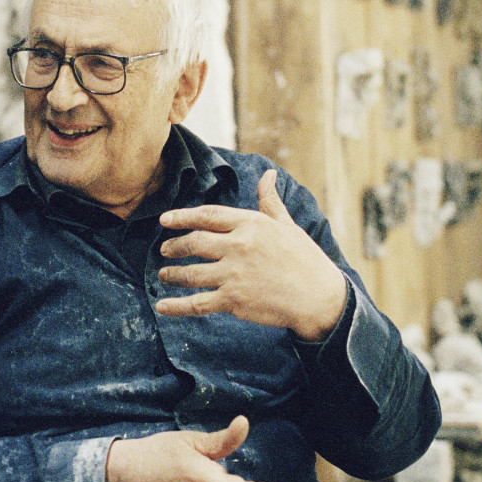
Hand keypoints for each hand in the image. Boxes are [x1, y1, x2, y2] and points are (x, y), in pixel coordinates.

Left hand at [155, 169, 347, 341]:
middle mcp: (238, 246)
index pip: (207, 215)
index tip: (164, 220)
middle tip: (164, 249)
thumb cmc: (305, 259)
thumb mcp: (287, 225)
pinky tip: (162, 307)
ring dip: (173, 274)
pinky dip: (176, 306)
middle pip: (194, 242)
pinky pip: (197, 303)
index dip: (182, 216)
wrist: (319, 297)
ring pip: (191, 273)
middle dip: (174, 246)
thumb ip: (269, 201)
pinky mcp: (234, 300)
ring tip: (164, 275)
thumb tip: (268, 175)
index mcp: (250, 224)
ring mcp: (234, 274)